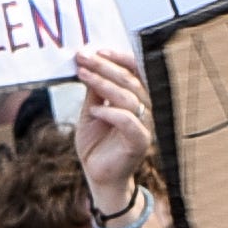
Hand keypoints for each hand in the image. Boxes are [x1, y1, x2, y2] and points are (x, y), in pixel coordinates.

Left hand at [70, 46, 156, 215]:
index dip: (119, 58)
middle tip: (83, 58)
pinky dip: (111, 113)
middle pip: (130, 81)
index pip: (135, 72)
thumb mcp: (90, 113)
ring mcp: (144, 126)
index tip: (96, 50)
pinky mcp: (139, 143)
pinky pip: (130, 122)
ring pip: (130, 98)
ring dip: (104, 84)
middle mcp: (144, 111)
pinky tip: (94, 110)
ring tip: (84, 76)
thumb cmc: (96, 146)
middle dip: (105, 67)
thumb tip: (88, 65)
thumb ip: (93, 93)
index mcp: (135, 101)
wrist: (98, 177)